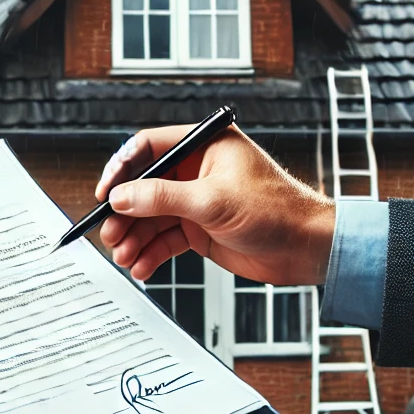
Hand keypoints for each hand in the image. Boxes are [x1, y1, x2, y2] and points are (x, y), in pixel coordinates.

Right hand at [96, 125, 334, 284]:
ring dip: (135, 238)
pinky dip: (151, 254)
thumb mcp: (212, 201)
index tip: (106, 194)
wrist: (307, 249)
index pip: (148, 149)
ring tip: (126, 257)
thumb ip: (162, 198)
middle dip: (125, 214)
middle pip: (144, 188)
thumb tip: (122, 197)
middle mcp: (196, 171)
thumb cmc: (277, 211)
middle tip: (111, 233)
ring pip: (151, 217)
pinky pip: (165, 239)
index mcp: (204, 146)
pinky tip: (143, 266)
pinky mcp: (199, 229)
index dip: (122, 171)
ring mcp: (196, 201)